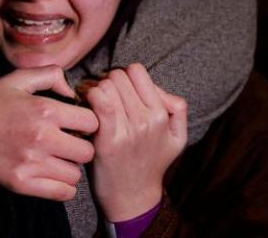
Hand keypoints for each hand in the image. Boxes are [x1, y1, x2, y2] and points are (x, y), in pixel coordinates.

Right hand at [0, 65, 98, 200]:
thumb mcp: (16, 79)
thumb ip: (50, 75)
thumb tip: (71, 90)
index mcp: (44, 109)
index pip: (91, 122)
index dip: (86, 122)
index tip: (75, 124)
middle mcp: (41, 137)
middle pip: (87, 151)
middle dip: (81, 146)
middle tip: (67, 143)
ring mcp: (30, 163)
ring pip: (75, 174)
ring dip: (69, 167)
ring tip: (56, 159)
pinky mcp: (19, 183)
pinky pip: (61, 193)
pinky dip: (61, 187)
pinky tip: (50, 174)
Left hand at [86, 63, 186, 220]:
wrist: (133, 197)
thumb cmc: (151, 163)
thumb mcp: (178, 138)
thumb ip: (177, 108)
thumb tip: (159, 88)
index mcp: (162, 115)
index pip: (137, 70)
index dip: (125, 76)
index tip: (121, 89)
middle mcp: (147, 120)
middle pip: (119, 75)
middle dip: (109, 82)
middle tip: (106, 96)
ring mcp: (128, 130)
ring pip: (106, 85)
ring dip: (97, 90)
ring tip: (97, 103)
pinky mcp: (107, 140)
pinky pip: (99, 102)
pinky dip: (90, 98)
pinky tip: (89, 108)